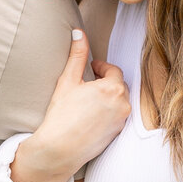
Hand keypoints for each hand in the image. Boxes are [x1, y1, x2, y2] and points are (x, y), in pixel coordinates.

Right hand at [11, 30, 130, 181]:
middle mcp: (123, 104)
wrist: (59, 149)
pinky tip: (90, 116)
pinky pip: (116, 117)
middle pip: (118, 86)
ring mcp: (122, 121)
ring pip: (119, 102)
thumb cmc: (61, 115)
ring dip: (108, 97)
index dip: (101, 68)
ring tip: (89, 100)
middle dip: (106, 82)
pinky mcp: (117, 135)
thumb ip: (77, 55)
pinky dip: (108, 113)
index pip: (113, 70)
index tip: (90, 69)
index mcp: (113, 88)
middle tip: (89, 83)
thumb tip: (78, 32)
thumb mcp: (68, 81)